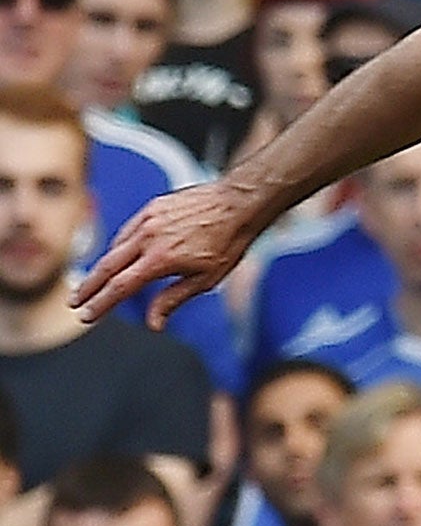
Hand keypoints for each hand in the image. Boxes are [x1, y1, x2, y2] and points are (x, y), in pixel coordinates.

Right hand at [72, 180, 264, 327]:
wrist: (239, 202)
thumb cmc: (228, 242)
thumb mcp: (206, 279)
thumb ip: (174, 299)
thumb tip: (154, 323)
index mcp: (161, 259)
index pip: (121, 287)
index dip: (101, 304)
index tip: (86, 316)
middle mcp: (148, 237)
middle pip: (108, 267)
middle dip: (89, 288)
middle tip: (75, 303)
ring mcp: (148, 219)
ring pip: (116, 247)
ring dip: (102, 267)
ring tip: (94, 284)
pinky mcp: (152, 207)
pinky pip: (128, 231)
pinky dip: (119, 247)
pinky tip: (119, 257)